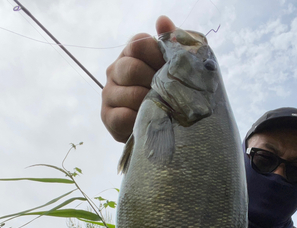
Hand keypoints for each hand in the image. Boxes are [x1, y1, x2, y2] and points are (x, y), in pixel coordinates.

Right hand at [101, 16, 175, 142]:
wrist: (165, 127)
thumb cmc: (171, 93)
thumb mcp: (178, 67)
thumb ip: (173, 42)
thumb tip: (162, 20)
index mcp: (131, 54)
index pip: (138, 45)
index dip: (157, 57)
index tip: (168, 71)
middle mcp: (115, 70)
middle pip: (132, 68)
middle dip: (154, 83)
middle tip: (167, 94)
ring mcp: (109, 93)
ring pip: (130, 95)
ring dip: (150, 104)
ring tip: (161, 110)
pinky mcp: (108, 116)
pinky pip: (123, 117)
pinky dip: (139, 120)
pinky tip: (148, 120)